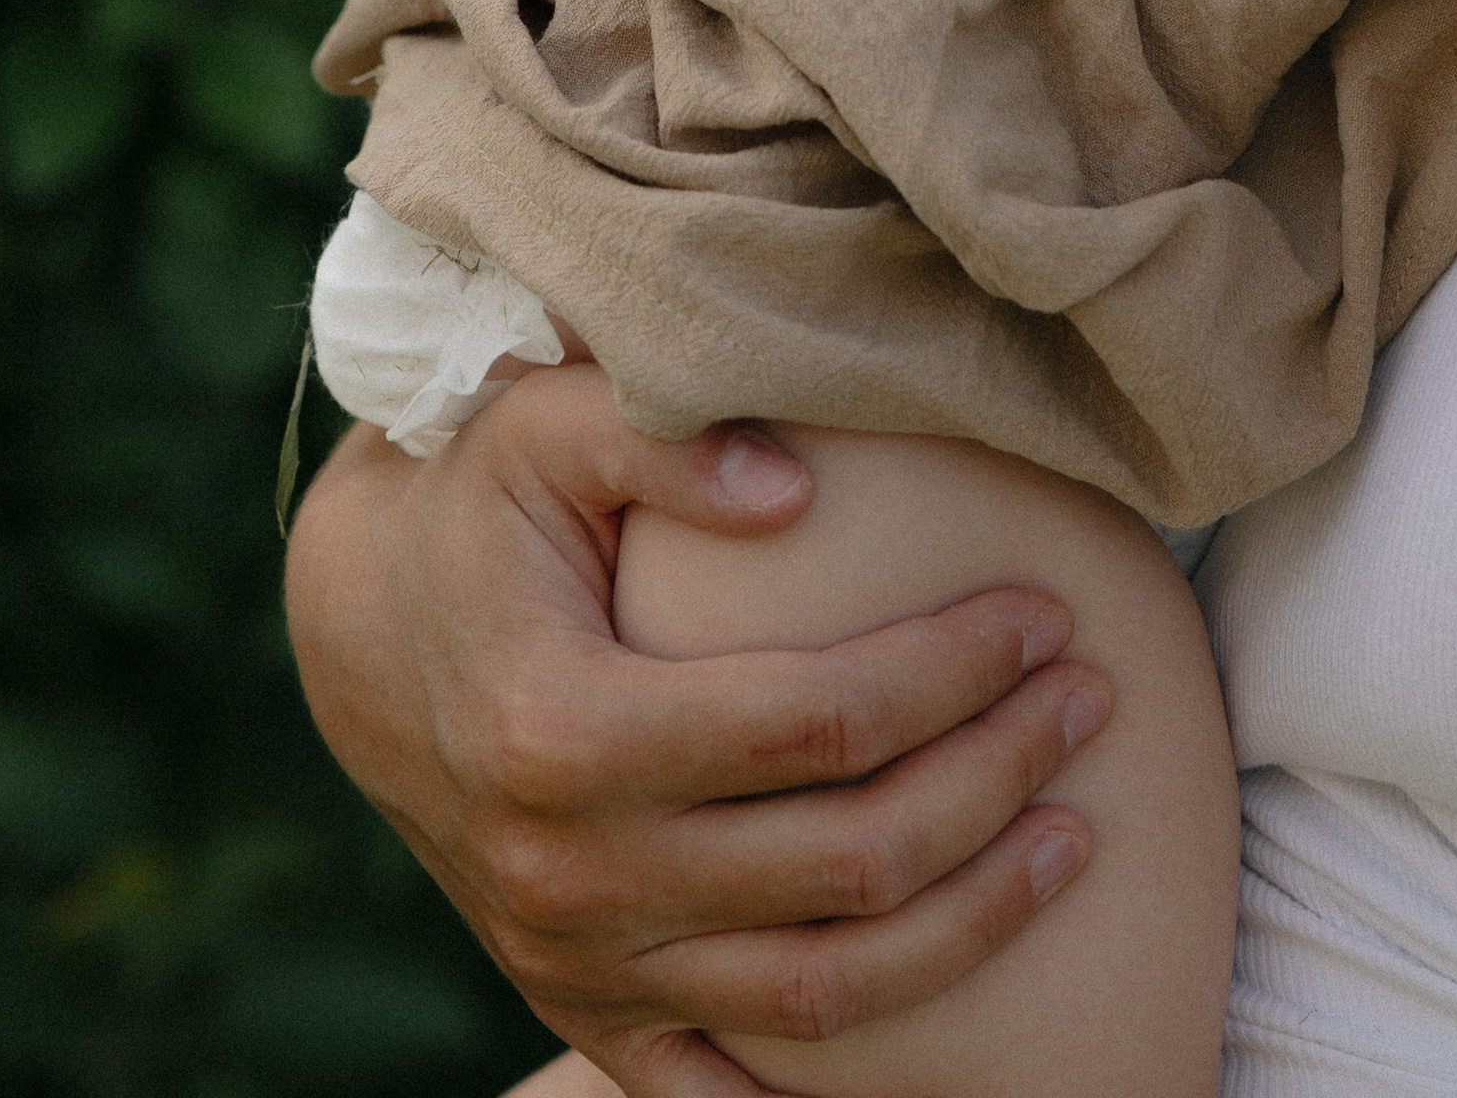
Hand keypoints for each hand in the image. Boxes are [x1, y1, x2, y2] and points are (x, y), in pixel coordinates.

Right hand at [283, 367, 1108, 1093]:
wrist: (366, 635)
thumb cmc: (485, 505)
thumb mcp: (546, 425)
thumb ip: (666, 436)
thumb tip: (800, 490)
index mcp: (561, 731)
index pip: (816, 721)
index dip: (951, 672)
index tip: (1046, 613)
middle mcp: (569, 874)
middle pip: (845, 862)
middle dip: (996, 780)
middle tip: (1090, 697)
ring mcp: (577, 962)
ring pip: (821, 997)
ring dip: (970, 924)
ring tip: (1074, 837)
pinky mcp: (587, 1010)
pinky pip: (727, 1093)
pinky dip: (835, 1090)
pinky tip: (954, 1036)